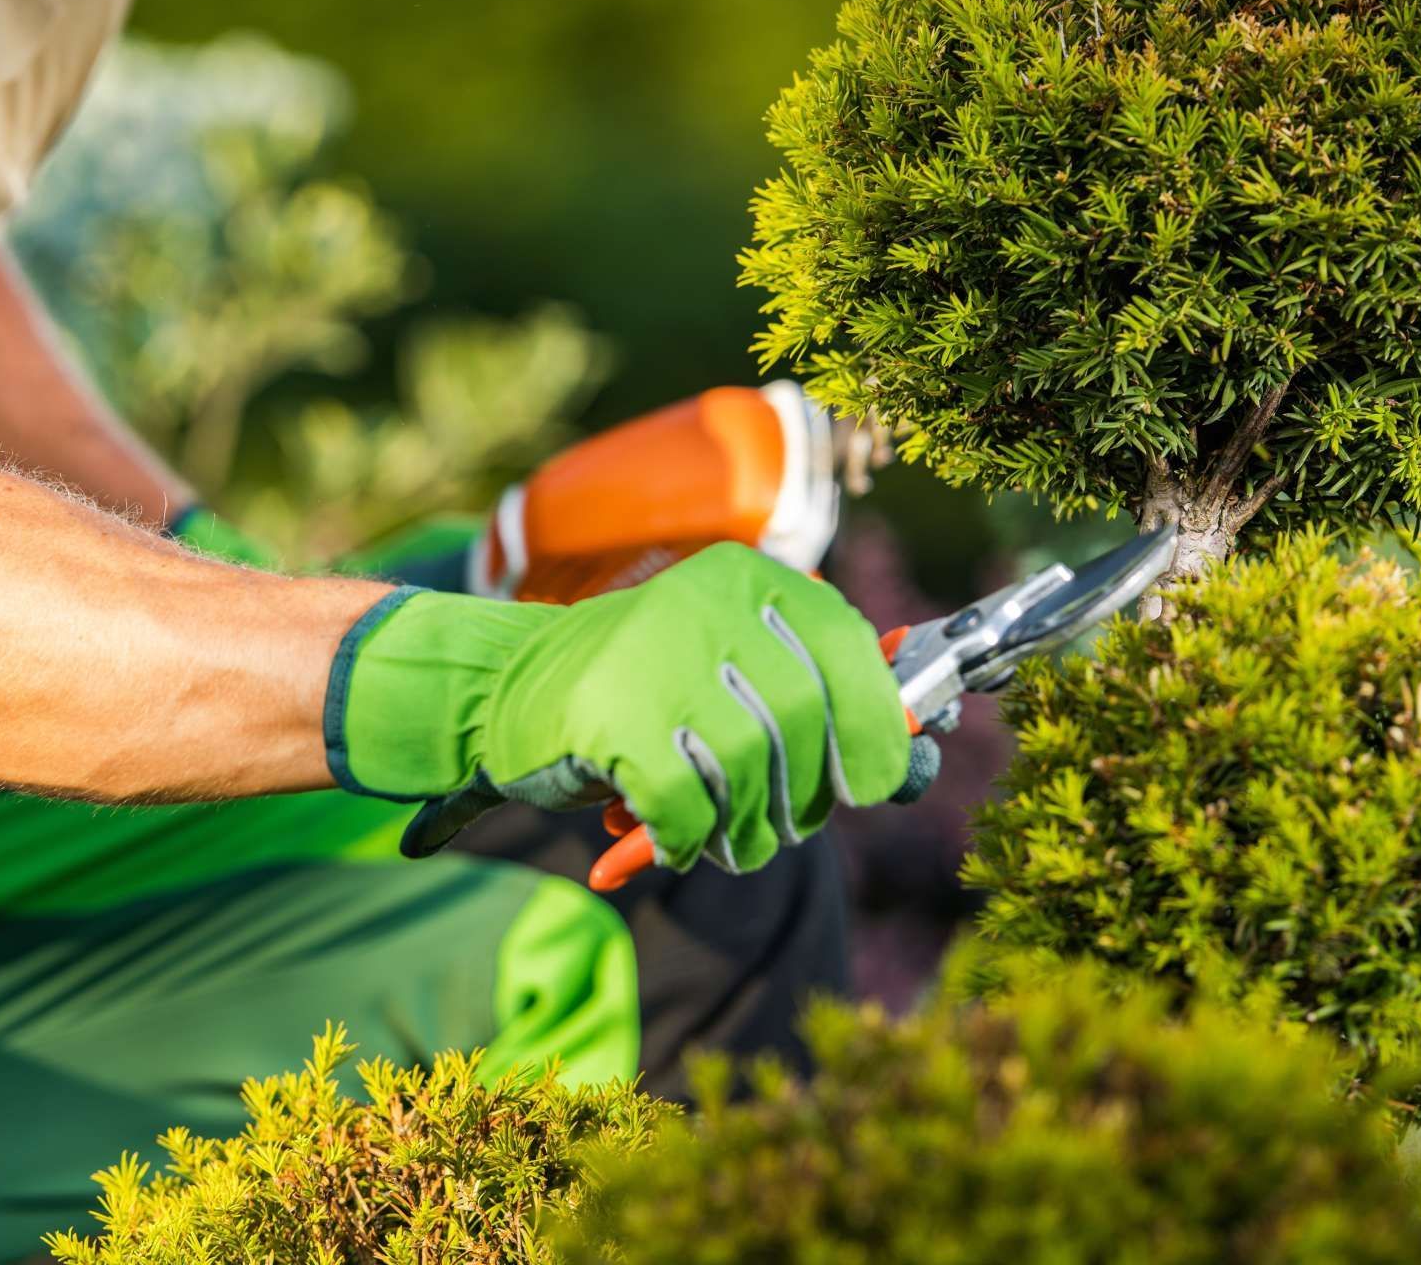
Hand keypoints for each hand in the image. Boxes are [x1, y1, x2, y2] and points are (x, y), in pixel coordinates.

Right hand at [325, 543, 913, 873]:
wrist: (500, 688)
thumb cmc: (640, 689)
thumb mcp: (732, 668)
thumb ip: (816, 696)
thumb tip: (919, 744)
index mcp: (748, 579)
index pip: (848, 650)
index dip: (877, 725)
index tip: (878, 783)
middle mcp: (706, 602)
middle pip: (805, 718)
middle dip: (808, 793)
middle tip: (787, 828)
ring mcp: (655, 654)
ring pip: (751, 770)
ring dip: (747, 828)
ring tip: (730, 839)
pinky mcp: (611, 716)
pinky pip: (688, 808)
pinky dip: (684, 840)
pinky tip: (666, 841)